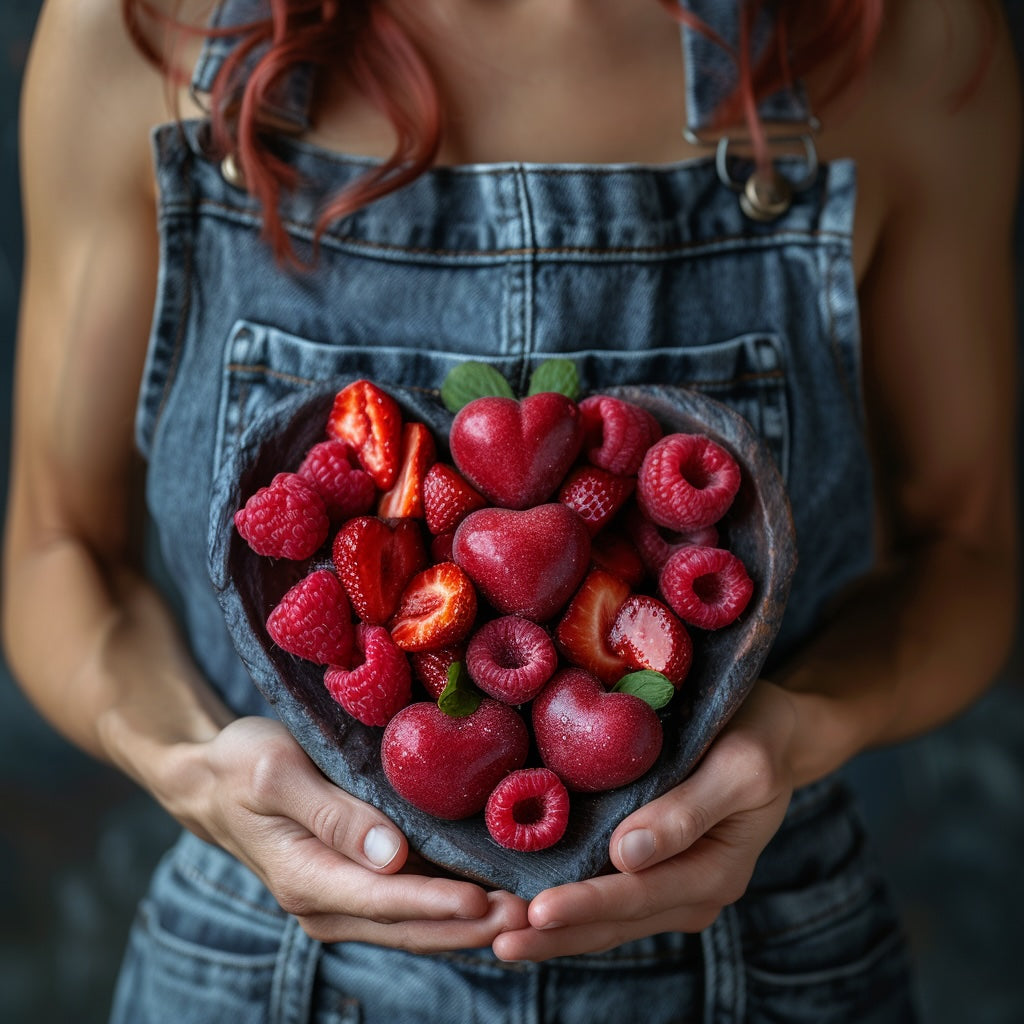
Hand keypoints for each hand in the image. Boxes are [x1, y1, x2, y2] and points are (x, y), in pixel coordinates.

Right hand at [171, 716, 528, 950]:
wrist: (209, 779)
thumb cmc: (241, 764)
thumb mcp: (276, 773)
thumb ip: (333, 814)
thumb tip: (391, 855)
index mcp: (305, 877)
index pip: (384, 898)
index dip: (437, 902)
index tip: (486, 902)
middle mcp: (324, 903)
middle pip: (408, 925)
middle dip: (470, 925)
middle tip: (531, 915)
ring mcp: (339, 900)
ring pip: (412, 925)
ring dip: (466, 924)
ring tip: (525, 913)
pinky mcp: (353, 886)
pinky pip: (406, 907)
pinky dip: (447, 908)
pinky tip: (489, 897)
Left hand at [491, 682, 797, 961]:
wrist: (777, 732)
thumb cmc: (759, 739)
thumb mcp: (738, 767)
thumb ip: (685, 812)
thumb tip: (626, 857)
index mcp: (714, 874)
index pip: (637, 897)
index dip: (585, 907)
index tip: (536, 912)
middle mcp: (688, 892)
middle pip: (611, 923)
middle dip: (553, 935)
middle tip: (497, 939)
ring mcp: (668, 883)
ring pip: (602, 918)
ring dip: (551, 929)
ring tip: (496, 931)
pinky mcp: (649, 864)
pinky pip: (602, 893)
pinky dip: (563, 901)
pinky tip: (521, 901)